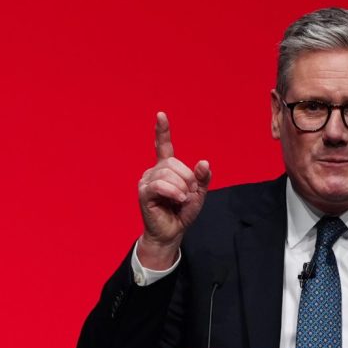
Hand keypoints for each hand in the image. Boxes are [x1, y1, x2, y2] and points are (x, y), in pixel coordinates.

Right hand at [137, 112, 211, 268]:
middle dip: (187, 179)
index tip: (161, 115)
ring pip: (168, 173)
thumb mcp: (198, 193)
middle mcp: (154, 171)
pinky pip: (160, 185)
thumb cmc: (182, 212)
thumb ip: (202, 178)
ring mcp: (147, 180)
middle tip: (187, 194)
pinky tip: (177, 200)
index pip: (163, 145)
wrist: (172, 231)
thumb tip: (204, 162)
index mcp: (167, 168)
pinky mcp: (144, 192)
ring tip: (181, 200)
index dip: (162, 130)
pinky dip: (173, 192)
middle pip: (173, 163)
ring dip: (181, 188)